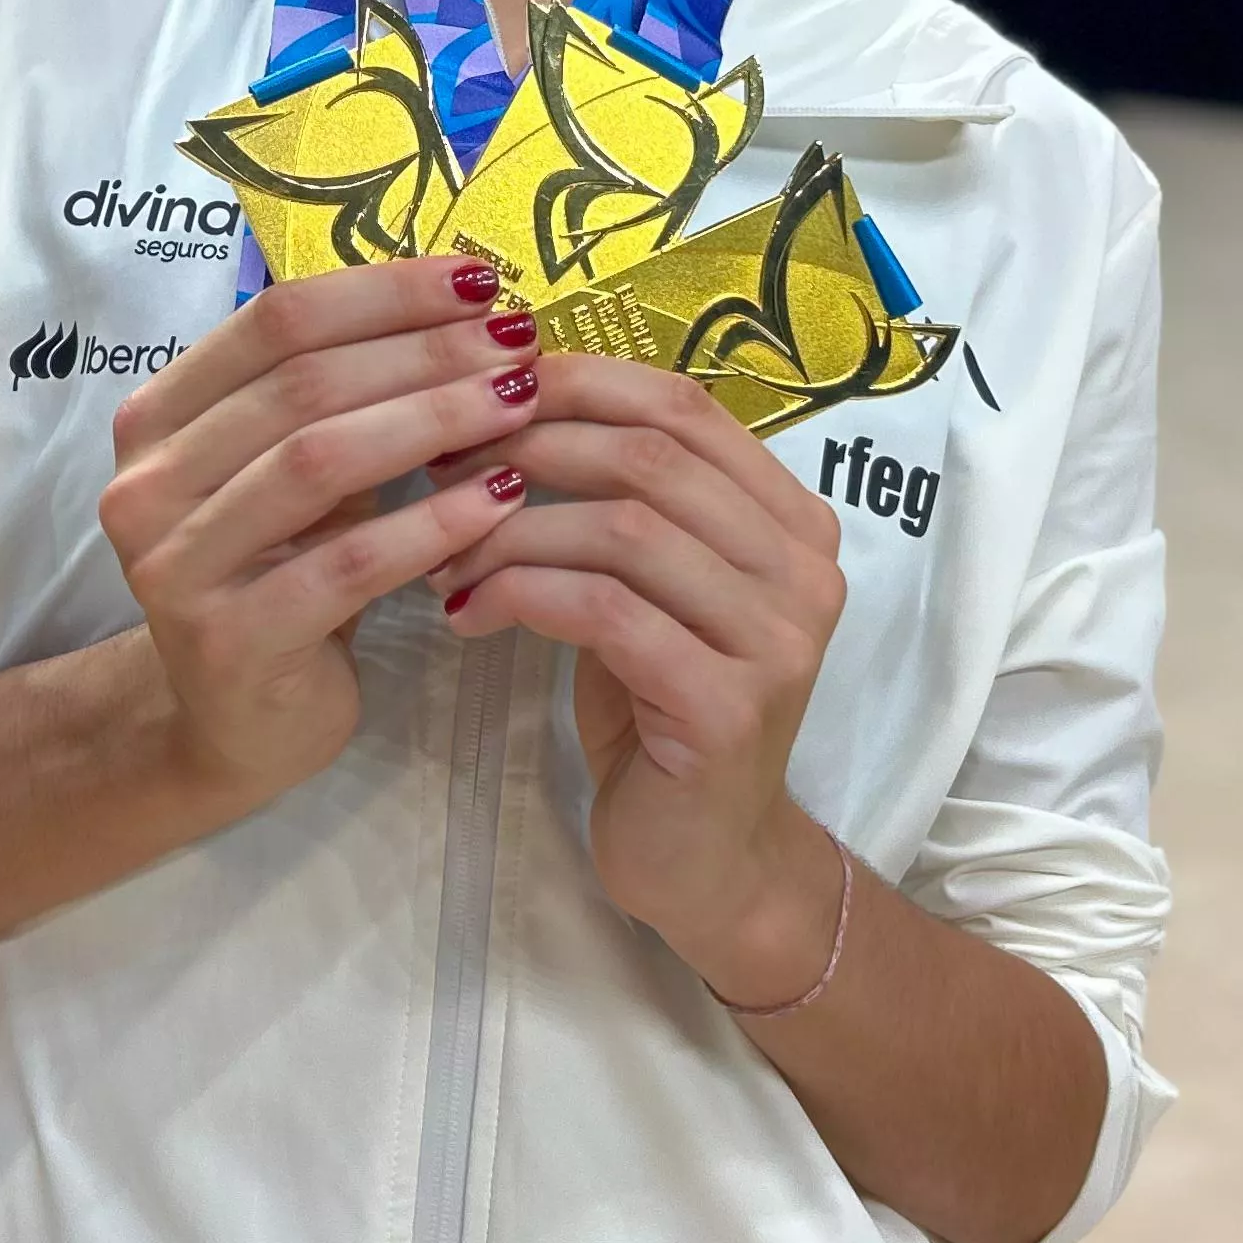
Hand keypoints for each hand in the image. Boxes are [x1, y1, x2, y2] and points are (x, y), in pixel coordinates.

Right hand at [98, 257, 540, 811]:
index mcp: (158, 416)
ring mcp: (177, 564)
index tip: (481, 280)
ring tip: (519, 403)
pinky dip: (432, 523)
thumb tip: (473, 304)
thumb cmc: (283, 571)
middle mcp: (147, 482)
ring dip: (434, 421)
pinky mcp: (231, 638)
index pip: (275, 321)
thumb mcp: (298, 470)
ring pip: (320, 459)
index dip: (384, 292)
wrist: (236, 723)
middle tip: (519, 341)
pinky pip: (348, 563)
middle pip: (303, 384)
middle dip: (424, 352)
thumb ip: (346, 393)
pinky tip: (502, 498)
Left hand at [425, 356, 851, 1003]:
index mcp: (791, 517)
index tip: (480, 391)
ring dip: (510, 529)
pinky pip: (604, 611)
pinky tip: (466, 614)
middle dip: (529, 447)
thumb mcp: (643, 588)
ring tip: (440, 553)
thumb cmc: (658, 711)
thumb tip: (501, 397)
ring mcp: (776, 636)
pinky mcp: (727, 703)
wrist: (705, 861)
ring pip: (624, 528)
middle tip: (438, 467)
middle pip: (651, 456)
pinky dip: (521, 595)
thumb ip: (618, 500)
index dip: (578, 381)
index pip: (684, 405)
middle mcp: (804, 566)